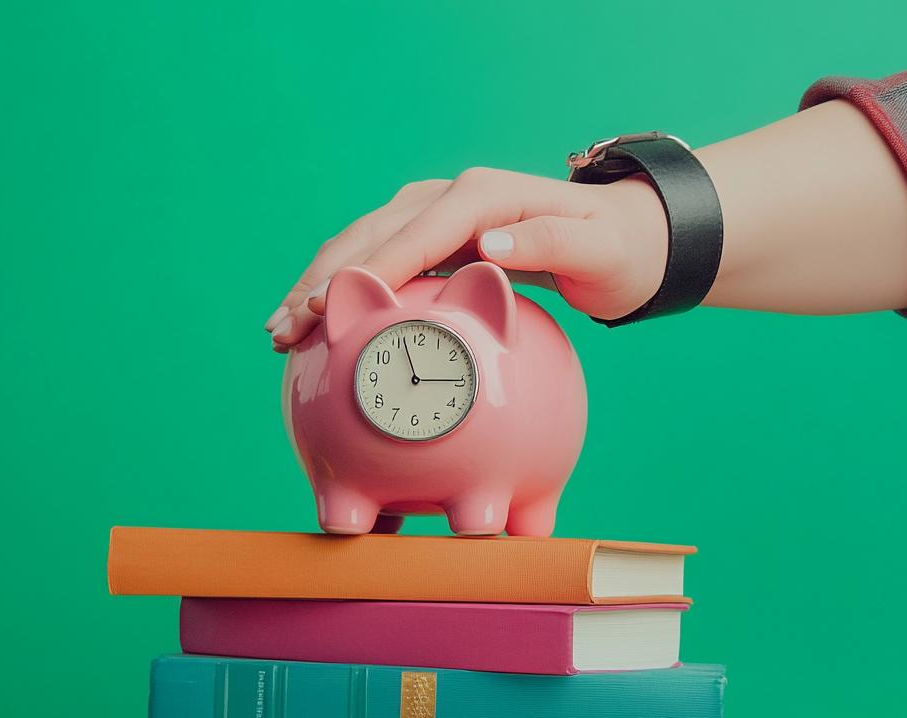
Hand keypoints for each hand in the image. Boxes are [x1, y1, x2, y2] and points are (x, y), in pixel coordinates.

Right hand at [264, 168, 669, 350]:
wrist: (627, 238)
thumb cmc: (616, 251)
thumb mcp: (597, 252)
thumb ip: (547, 246)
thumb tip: (487, 248)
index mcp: (481, 198)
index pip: (411, 233)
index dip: (366, 269)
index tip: (325, 305)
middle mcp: (451, 197)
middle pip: (370, 236)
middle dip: (321, 280)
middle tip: (281, 328)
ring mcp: (438, 214)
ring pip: (363, 245)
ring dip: (319, 284)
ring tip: (279, 330)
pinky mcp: (435, 237)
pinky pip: (380, 260)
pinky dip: (343, 287)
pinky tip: (316, 323)